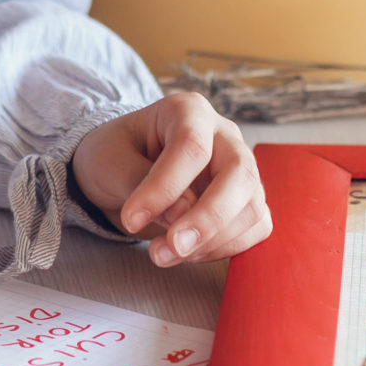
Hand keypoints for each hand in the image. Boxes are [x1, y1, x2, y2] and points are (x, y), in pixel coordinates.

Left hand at [70, 94, 268, 267]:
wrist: (122, 170)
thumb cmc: (114, 157)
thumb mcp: (110, 161)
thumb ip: (140, 181)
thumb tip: (183, 213)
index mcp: (189, 111)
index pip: (192, 147)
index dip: (165, 188)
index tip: (131, 221)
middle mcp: (224, 136)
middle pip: (239, 174)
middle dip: (208, 219)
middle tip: (172, 248)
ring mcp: (241, 168)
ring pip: (252, 207)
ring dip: (212, 242)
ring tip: (163, 254)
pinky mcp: (246, 200)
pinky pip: (255, 227)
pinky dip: (224, 249)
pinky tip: (188, 254)